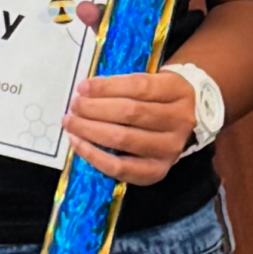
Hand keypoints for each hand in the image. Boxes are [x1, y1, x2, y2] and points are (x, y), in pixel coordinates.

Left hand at [63, 68, 195, 187]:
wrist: (181, 124)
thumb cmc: (158, 99)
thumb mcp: (152, 81)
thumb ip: (124, 84)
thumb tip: (85, 91)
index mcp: (178, 91)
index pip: (139, 86)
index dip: (107, 87)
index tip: (82, 87)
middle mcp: (179, 121)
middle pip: (130, 113)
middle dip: (95, 108)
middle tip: (74, 105)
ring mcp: (171, 149)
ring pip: (124, 139)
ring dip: (90, 130)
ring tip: (71, 122)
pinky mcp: (158, 172)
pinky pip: (120, 167)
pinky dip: (94, 155)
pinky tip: (78, 143)